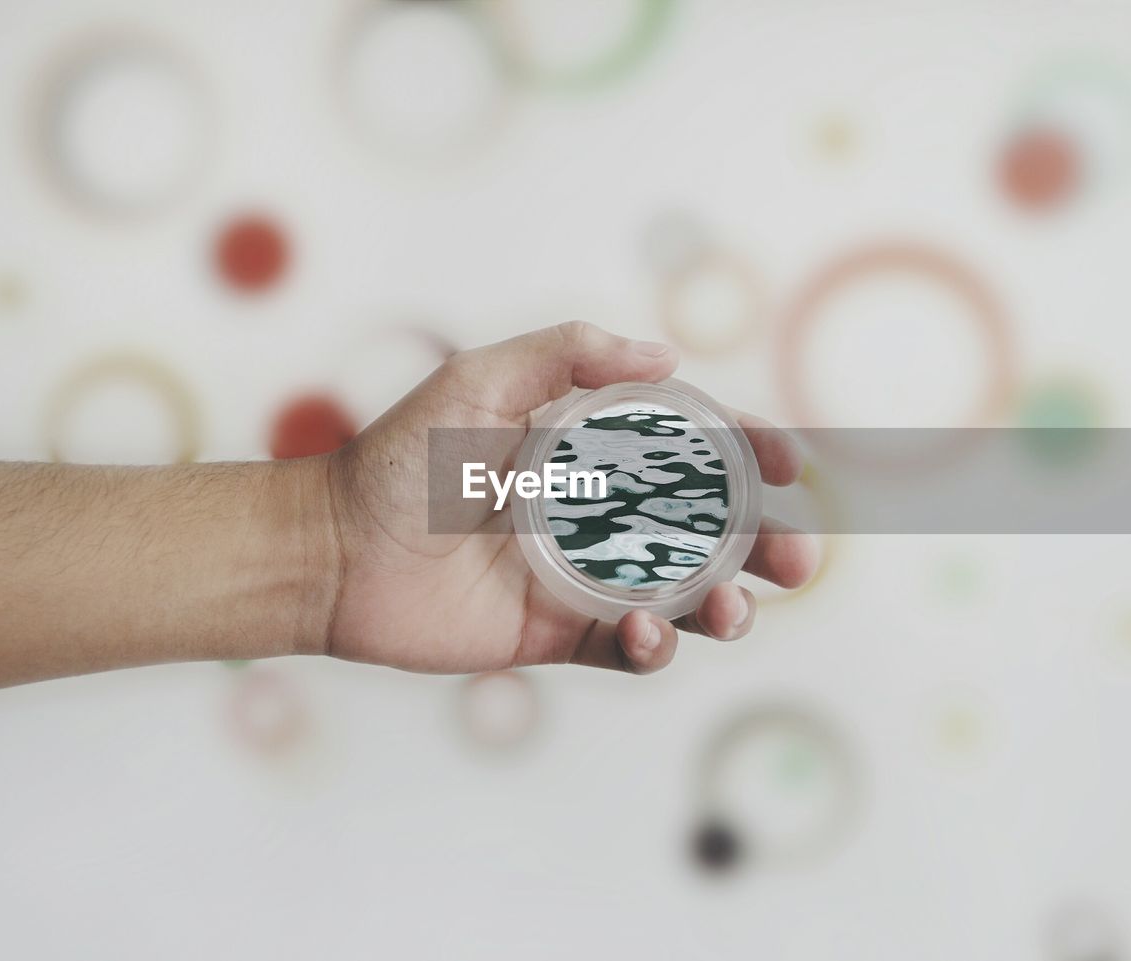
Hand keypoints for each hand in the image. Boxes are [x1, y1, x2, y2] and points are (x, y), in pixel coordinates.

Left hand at [325, 321, 816, 674]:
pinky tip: (643, 631)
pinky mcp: (559, 636)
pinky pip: (627, 650)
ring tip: (732, 610)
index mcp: (595, 451)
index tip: (790, 465)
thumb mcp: (480, 379)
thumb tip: (667, 356)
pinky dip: (652, 647)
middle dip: (767, 544)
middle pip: (711, 531)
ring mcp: (585, 579)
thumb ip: (567, 354)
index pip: (696, 449)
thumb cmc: (400, 457)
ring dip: (727, 606)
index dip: (752, 453)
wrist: (333, 549)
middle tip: (798, 559)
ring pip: (685, 597)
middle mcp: (602, 514)